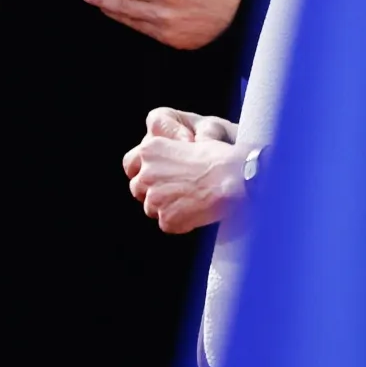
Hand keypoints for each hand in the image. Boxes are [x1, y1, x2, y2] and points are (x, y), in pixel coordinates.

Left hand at [123, 106, 243, 233]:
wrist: (236, 179)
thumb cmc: (220, 158)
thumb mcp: (188, 142)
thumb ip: (167, 155)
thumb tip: (162, 167)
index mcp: (150, 150)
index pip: (129, 164)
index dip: (140, 172)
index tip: (150, 177)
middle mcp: (147, 173)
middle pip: (137, 188)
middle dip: (152, 191)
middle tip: (176, 191)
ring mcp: (154, 197)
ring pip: (151, 208)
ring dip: (167, 207)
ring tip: (191, 201)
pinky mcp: (166, 218)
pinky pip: (168, 224)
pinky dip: (181, 222)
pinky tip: (198, 212)